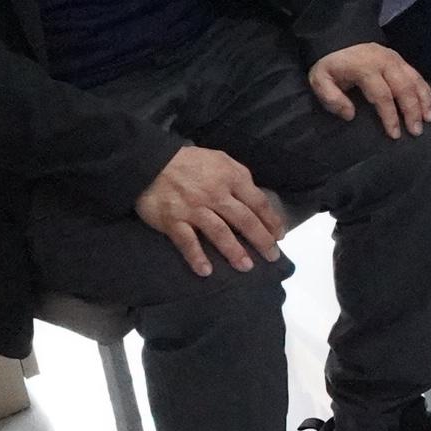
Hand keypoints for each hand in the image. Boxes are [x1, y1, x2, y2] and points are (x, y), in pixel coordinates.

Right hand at [134, 142, 286, 279]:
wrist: (150, 162)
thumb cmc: (189, 162)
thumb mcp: (220, 159)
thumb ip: (238, 176)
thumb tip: (254, 198)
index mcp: (230, 177)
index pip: (258, 202)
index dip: (271, 221)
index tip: (279, 236)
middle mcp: (215, 194)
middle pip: (244, 220)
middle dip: (261, 240)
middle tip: (272, 257)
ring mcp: (194, 208)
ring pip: (220, 233)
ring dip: (234, 251)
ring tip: (246, 267)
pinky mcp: (173, 220)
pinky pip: (187, 242)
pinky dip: (197, 257)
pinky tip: (206, 271)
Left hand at [307, 39, 430, 133]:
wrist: (337, 41)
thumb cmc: (331, 67)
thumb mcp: (320, 81)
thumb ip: (331, 98)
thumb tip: (350, 114)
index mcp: (365, 67)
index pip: (382, 95)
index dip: (390, 116)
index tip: (395, 134)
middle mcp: (384, 61)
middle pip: (403, 87)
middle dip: (412, 111)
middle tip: (417, 131)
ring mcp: (395, 58)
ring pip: (414, 80)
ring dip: (423, 100)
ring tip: (429, 119)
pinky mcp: (400, 59)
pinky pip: (417, 74)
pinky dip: (426, 89)